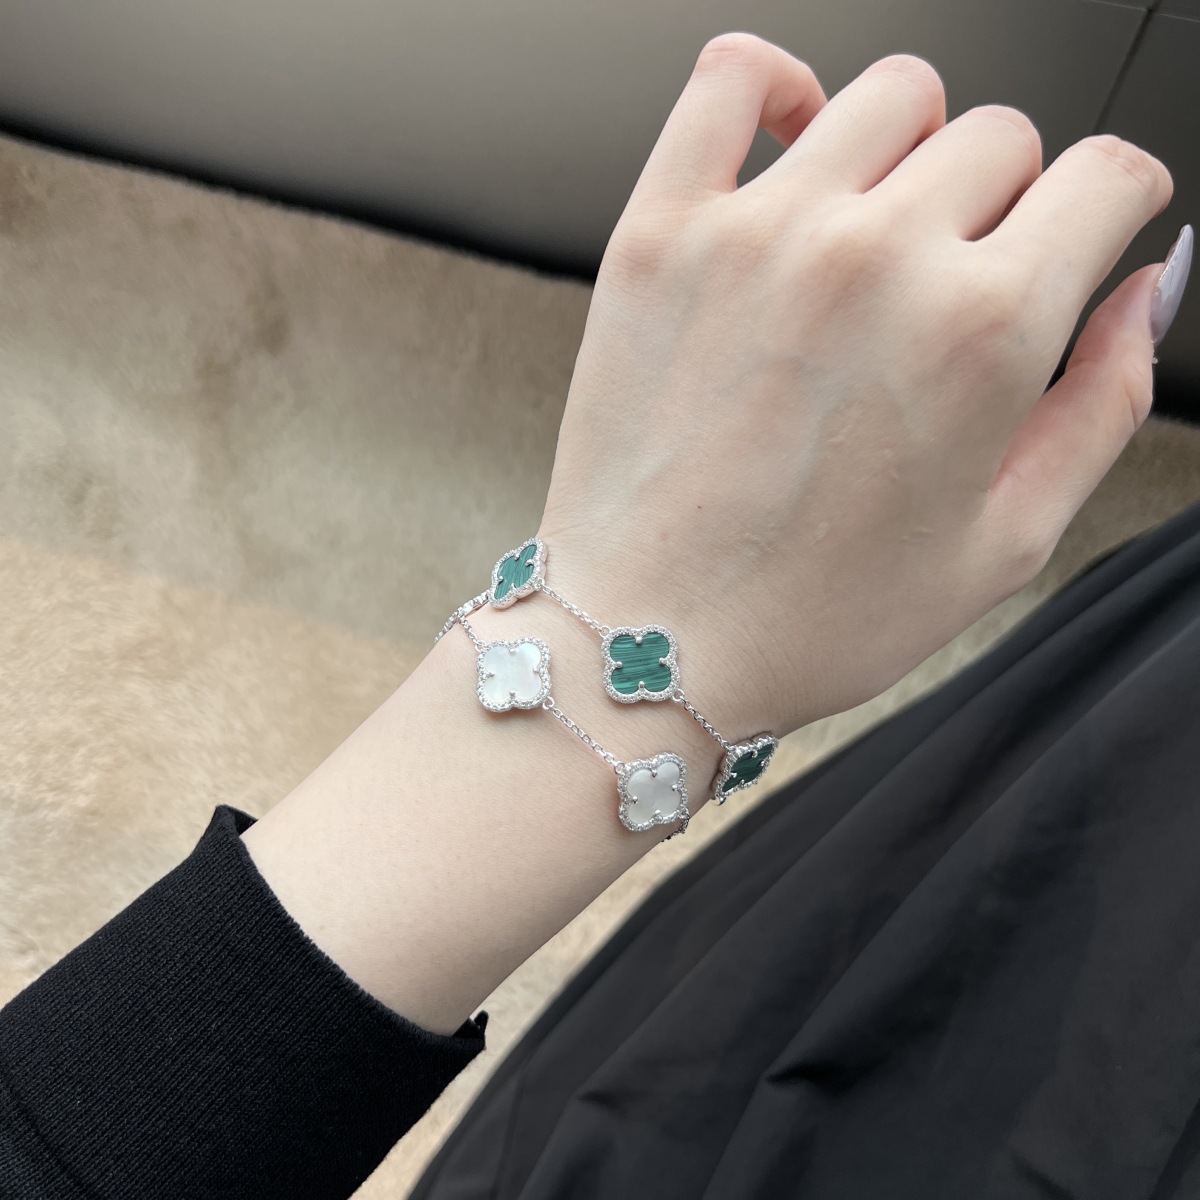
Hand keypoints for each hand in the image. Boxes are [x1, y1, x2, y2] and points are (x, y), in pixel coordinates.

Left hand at [539, 34, 1178, 739]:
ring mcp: (760, 233)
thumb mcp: (1004, 545)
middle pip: (1000, 137)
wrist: (649, 642)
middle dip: (1004, 205)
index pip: (1104, 178)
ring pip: (892, 93)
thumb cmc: (813, 617)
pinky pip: (733, 78)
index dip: (1110, 208)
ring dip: (910, 148)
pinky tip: (792, 144)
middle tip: (954, 285)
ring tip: (878, 231)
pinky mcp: (663, 235)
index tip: (1083, 234)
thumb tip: (1148, 290)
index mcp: (982, 331)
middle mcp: (877, 257)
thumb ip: (1105, 404)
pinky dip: (776, 87)